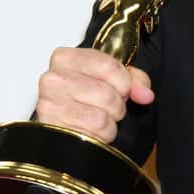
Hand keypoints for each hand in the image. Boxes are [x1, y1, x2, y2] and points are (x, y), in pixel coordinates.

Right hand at [36, 47, 154, 143]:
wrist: (67, 123)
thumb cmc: (88, 97)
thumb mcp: (114, 79)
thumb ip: (134, 80)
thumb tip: (145, 94)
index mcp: (66, 58)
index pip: (108, 66)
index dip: (124, 81)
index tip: (123, 87)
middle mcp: (53, 79)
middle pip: (107, 94)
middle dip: (117, 104)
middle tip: (109, 105)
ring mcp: (49, 105)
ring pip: (100, 117)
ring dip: (109, 122)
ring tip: (99, 117)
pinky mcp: (53, 129)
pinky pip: (91, 134)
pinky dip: (100, 136)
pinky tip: (91, 130)